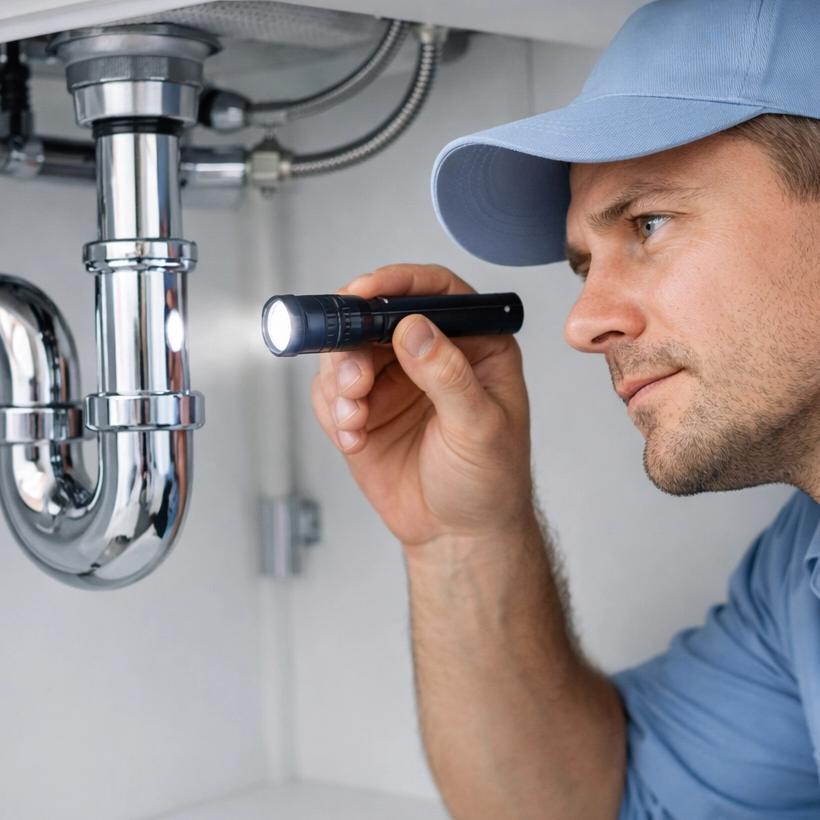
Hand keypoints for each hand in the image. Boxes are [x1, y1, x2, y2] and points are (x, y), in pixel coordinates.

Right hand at [309, 264, 533, 549]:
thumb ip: (449, 377)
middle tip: (351, 376)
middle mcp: (429, 352)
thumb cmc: (490, 481)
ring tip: (354, 418)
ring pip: (345, 351)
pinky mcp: (363, 408)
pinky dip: (333, 412)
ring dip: (340, 382)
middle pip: (376, 315)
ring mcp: (393, 379)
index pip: (435, 290)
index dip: (396, 282)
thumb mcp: (481, 428)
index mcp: (474, 342)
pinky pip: (329, 393)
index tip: (363, 293)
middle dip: (352, 341)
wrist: (459, 536)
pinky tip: (354, 438)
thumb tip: (415, 329)